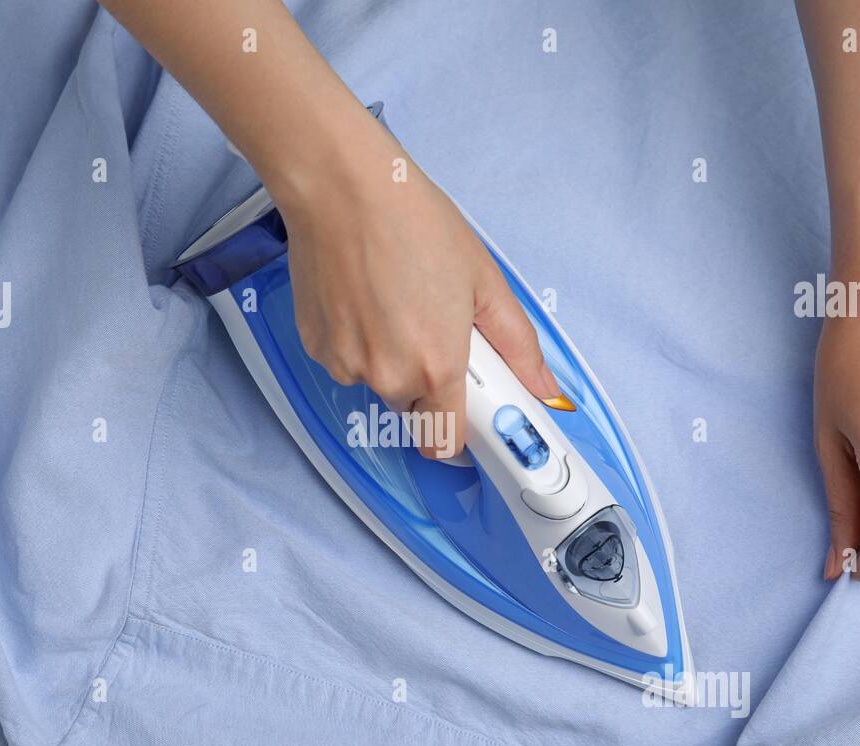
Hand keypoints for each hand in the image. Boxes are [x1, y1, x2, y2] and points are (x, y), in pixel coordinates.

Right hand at [276, 133, 558, 458]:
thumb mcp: (484, 282)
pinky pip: (347, 360)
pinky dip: (359, 340)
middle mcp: (387, 376)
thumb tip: (544, 387)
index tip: (470, 411)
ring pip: (378, 381)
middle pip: (415, 406)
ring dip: (391, 357)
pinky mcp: (315, 347)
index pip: (445, 442)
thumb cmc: (413, 223)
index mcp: (436, 366)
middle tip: (434, 325)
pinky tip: (366, 296)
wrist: (342, 189)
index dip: (460, 431)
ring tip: (397, 299)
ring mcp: (346, 363)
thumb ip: (517, 345)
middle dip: (429, 378)